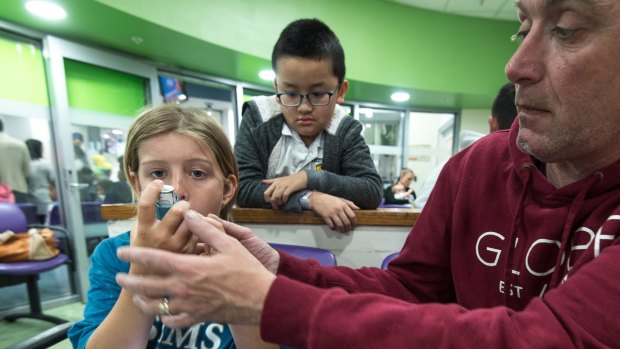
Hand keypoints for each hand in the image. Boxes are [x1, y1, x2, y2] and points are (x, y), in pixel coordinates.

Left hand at [116, 210, 276, 327]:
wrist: (261, 300)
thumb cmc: (246, 271)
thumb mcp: (228, 245)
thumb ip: (205, 229)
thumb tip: (189, 214)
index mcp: (189, 267)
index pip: (154, 259)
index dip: (135, 255)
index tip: (121, 252)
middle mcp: (184, 288)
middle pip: (148, 287)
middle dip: (130, 283)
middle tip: (119, 279)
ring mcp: (190, 306)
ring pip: (157, 308)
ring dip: (143, 303)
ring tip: (137, 298)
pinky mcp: (198, 318)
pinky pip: (175, 322)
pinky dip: (166, 319)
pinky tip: (163, 316)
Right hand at [131, 181, 197, 273]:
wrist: (150, 281)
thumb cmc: (144, 252)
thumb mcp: (138, 234)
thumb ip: (146, 217)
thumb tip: (154, 193)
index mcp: (144, 232)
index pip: (146, 205)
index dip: (152, 190)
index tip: (159, 183)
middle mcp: (160, 238)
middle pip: (178, 211)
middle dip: (183, 204)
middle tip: (183, 206)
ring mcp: (176, 246)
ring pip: (192, 221)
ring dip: (193, 216)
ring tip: (189, 218)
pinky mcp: (189, 252)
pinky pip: (198, 233)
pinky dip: (198, 228)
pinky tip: (195, 230)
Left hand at [262, 172, 307, 208]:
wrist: (302, 177)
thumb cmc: (291, 179)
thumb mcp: (280, 179)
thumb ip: (271, 181)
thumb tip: (263, 181)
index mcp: (275, 183)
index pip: (266, 193)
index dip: (267, 199)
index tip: (271, 202)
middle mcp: (278, 184)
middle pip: (272, 197)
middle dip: (274, 204)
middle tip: (277, 206)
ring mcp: (285, 185)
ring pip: (277, 196)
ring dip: (279, 202)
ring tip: (281, 204)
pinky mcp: (291, 187)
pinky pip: (285, 195)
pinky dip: (284, 200)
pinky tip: (285, 202)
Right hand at [310, 192, 358, 232]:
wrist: (317, 198)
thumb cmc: (330, 199)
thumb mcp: (341, 199)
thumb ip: (350, 204)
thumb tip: (358, 208)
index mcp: (343, 205)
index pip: (352, 216)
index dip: (354, 223)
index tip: (354, 226)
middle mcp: (338, 209)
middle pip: (346, 222)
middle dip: (348, 228)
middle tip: (348, 230)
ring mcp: (332, 213)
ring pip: (340, 225)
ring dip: (342, 230)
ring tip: (342, 231)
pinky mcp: (325, 216)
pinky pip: (331, 225)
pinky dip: (333, 228)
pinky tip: (334, 228)